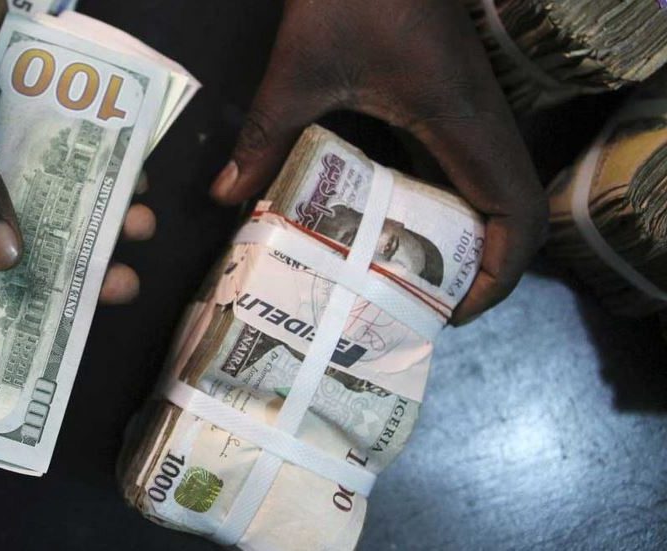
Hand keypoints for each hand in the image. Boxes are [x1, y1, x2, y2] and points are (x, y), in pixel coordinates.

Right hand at [0, 0, 150, 302]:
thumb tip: (1, 261)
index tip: (38, 325)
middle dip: (62, 259)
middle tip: (116, 283)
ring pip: (39, 193)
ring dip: (91, 213)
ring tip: (140, 228)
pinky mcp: (15, 108)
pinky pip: (59, 149)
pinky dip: (94, 164)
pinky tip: (137, 180)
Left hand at [210, 0, 547, 322]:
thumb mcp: (301, 70)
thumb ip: (265, 134)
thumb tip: (224, 195)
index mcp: (462, 124)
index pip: (515, 214)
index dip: (498, 275)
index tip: (451, 311)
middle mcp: (480, 125)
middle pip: (509, 217)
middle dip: (473, 273)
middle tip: (414, 307)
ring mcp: (470, 115)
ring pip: (490, 196)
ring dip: (460, 244)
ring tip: (403, 282)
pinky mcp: (451, 106)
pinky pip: (464, 171)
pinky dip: (442, 209)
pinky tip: (390, 227)